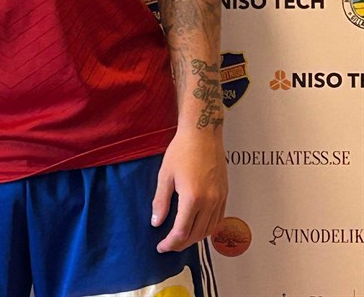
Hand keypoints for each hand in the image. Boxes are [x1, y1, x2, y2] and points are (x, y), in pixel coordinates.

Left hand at [151, 128, 227, 252]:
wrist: (202, 134)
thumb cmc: (182, 150)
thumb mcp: (165, 175)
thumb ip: (160, 201)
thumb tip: (156, 222)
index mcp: (193, 197)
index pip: (182, 231)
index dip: (170, 243)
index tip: (161, 246)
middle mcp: (209, 201)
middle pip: (196, 235)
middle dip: (181, 244)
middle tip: (168, 245)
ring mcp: (219, 198)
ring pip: (209, 230)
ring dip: (194, 238)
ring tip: (181, 238)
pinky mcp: (225, 194)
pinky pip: (218, 219)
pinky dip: (207, 228)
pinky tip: (198, 226)